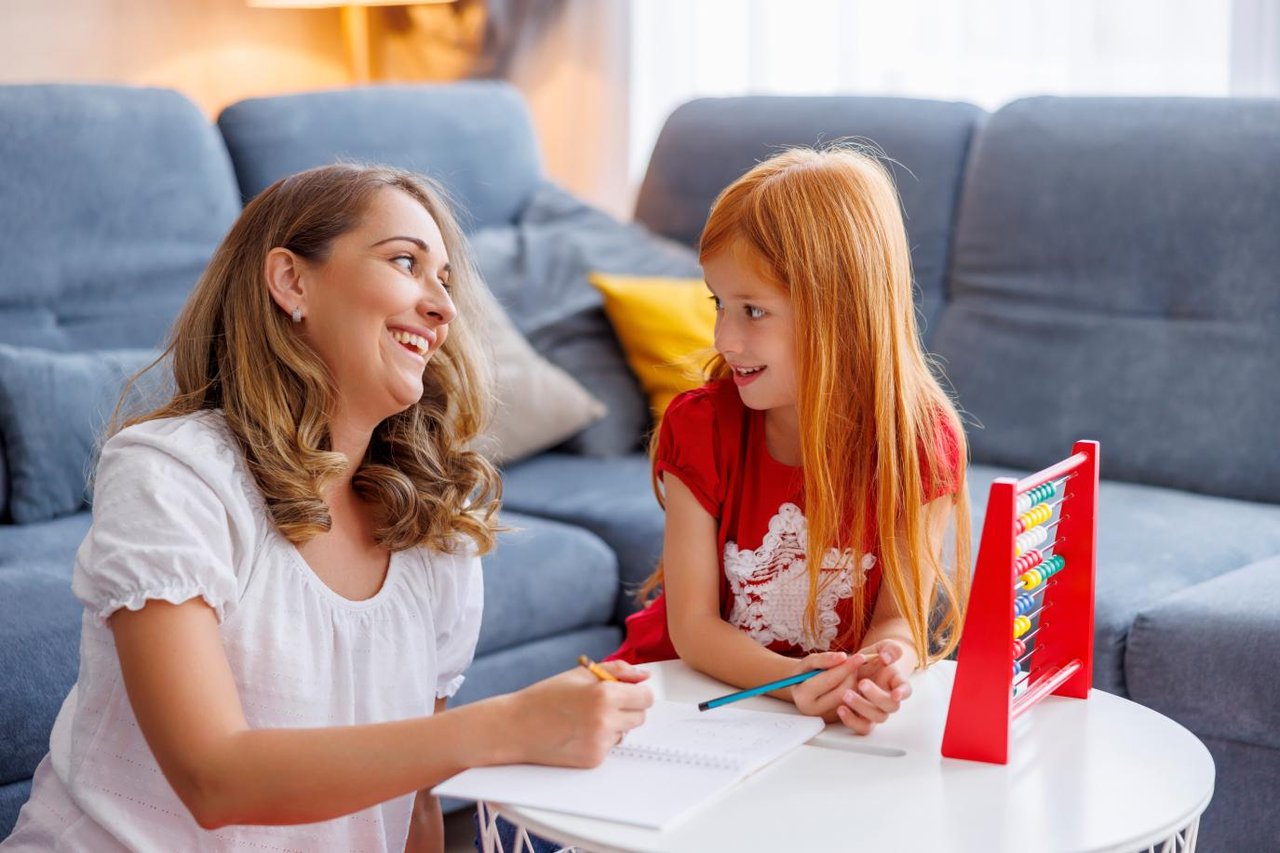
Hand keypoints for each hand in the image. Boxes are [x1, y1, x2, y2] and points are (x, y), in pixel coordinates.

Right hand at [510, 660, 653, 767]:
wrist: (516, 727)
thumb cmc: (545, 697)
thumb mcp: (580, 674)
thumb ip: (617, 671)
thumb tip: (643, 675)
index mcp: (605, 695)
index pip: (646, 698)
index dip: (636, 693)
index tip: (626, 692)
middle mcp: (606, 721)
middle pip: (640, 717)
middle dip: (627, 709)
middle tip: (601, 704)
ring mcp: (600, 743)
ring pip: (625, 732)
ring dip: (614, 725)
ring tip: (584, 718)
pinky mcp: (593, 759)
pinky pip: (610, 747)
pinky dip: (600, 740)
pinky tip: (578, 733)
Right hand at [790, 650, 868, 719]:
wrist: (802, 689)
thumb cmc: (805, 674)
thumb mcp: (808, 662)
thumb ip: (824, 659)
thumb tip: (842, 657)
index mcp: (803, 696)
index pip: (829, 681)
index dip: (845, 668)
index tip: (860, 657)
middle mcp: (814, 711)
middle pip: (842, 692)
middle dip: (851, 675)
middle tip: (855, 663)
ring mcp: (826, 718)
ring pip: (850, 699)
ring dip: (854, 682)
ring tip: (850, 671)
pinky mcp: (837, 721)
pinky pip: (853, 705)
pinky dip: (855, 691)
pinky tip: (851, 681)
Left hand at [834, 639, 915, 734]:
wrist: (858, 667)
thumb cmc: (873, 658)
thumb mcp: (881, 648)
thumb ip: (889, 649)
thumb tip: (887, 657)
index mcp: (896, 682)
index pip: (906, 690)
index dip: (902, 692)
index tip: (896, 693)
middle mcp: (889, 699)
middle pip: (890, 706)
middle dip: (876, 696)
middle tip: (862, 683)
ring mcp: (876, 710)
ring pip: (876, 718)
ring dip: (861, 708)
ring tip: (845, 694)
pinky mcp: (863, 718)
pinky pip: (862, 727)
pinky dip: (851, 721)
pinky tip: (840, 709)